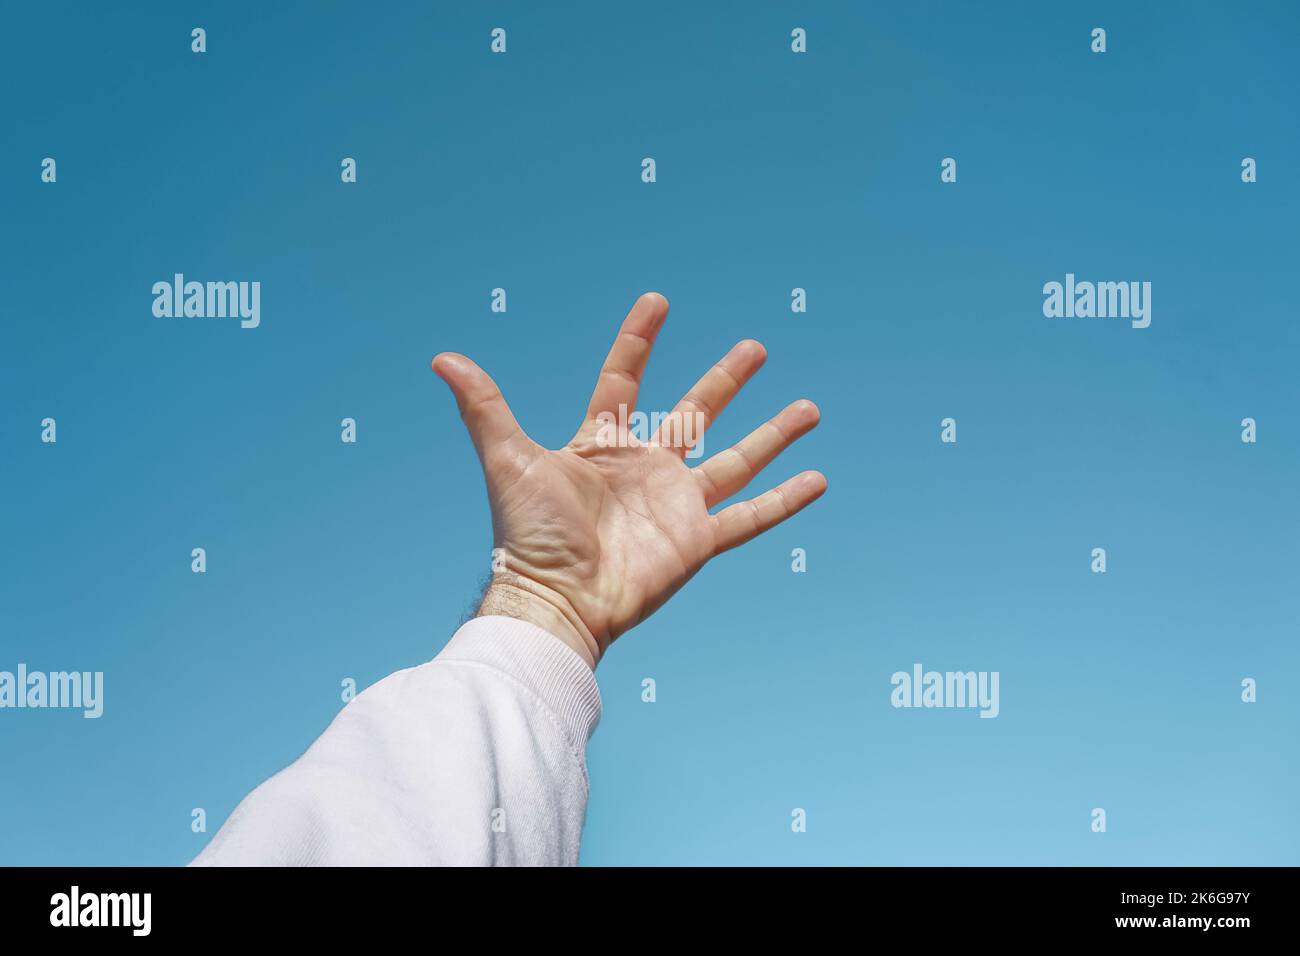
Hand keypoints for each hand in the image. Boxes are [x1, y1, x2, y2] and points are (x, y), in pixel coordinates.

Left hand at [431, 292, 825, 666]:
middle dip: (726, 379)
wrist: (555, 600)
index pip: (624, 380)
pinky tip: (819, 479)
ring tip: (809, 408)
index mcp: (603, 445)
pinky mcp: (698, 542)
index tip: (659, 300)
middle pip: (696, 412)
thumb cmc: (528, 533)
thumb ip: (483, 406)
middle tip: (756, 347)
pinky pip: (751, 517)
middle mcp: (645, 470)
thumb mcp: (508, 458)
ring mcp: (676, 506)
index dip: (639, 340)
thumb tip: (442, 358)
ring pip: (736, 460)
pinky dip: (785, 501)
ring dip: (773, 435)